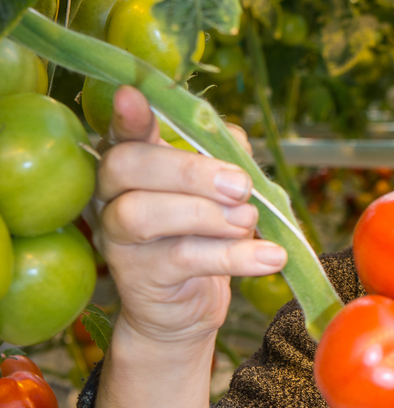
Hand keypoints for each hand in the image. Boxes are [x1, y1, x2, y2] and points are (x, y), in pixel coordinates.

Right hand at [91, 85, 286, 350]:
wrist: (183, 310)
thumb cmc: (201, 237)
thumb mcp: (217, 192)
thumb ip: (223, 157)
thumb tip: (235, 140)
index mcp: (129, 164)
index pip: (122, 133)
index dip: (127, 116)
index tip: (135, 98)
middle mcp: (111, 197)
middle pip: (129, 167)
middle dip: (190, 171)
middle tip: (240, 185)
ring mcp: (117, 239)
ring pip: (147, 214)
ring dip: (209, 215)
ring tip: (249, 220)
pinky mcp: (138, 278)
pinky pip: (184, 259)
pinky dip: (234, 256)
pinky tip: (269, 258)